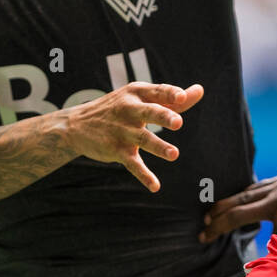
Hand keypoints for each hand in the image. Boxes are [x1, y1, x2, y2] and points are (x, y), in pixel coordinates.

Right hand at [64, 82, 203, 191]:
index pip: (157, 92)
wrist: (77, 125)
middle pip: (149, 112)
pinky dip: (144, 175)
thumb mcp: (142, 98)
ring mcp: (122, 131)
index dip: (170, 94)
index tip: (183, 97)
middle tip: (178, 123)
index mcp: (137, 93)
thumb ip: (172, 98)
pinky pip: (132, 164)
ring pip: (143, 139)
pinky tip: (155, 186)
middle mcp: (129, 110)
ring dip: (159, 147)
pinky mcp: (116, 150)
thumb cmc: (120, 108)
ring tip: (174, 155)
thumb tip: (200, 91)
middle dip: (164, 117)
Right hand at [199, 168, 276, 242]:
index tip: (204, 237)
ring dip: (229, 202)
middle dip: (217, 214)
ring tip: (213, 213)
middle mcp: (276, 191)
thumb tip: (256, 269)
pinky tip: (240, 200)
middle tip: (202, 225)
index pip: (238, 216)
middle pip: (238, 202)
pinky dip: (247, 194)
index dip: (218, 228)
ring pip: (248, 191)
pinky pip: (260, 186)